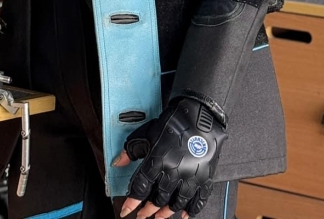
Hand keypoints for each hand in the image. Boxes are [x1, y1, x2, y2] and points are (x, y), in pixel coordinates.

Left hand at [113, 97, 225, 218]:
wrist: (200, 115)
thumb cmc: (173, 122)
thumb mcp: (148, 131)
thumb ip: (132, 149)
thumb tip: (117, 163)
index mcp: (158, 159)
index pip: (141, 187)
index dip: (132, 202)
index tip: (126, 211)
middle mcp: (174, 171)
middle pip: (158, 198)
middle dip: (148, 210)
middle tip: (143, 216)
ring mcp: (191, 176)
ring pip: (177, 203)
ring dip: (166, 213)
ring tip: (159, 217)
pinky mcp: (205, 177)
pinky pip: (199, 200)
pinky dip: (191, 211)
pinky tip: (184, 215)